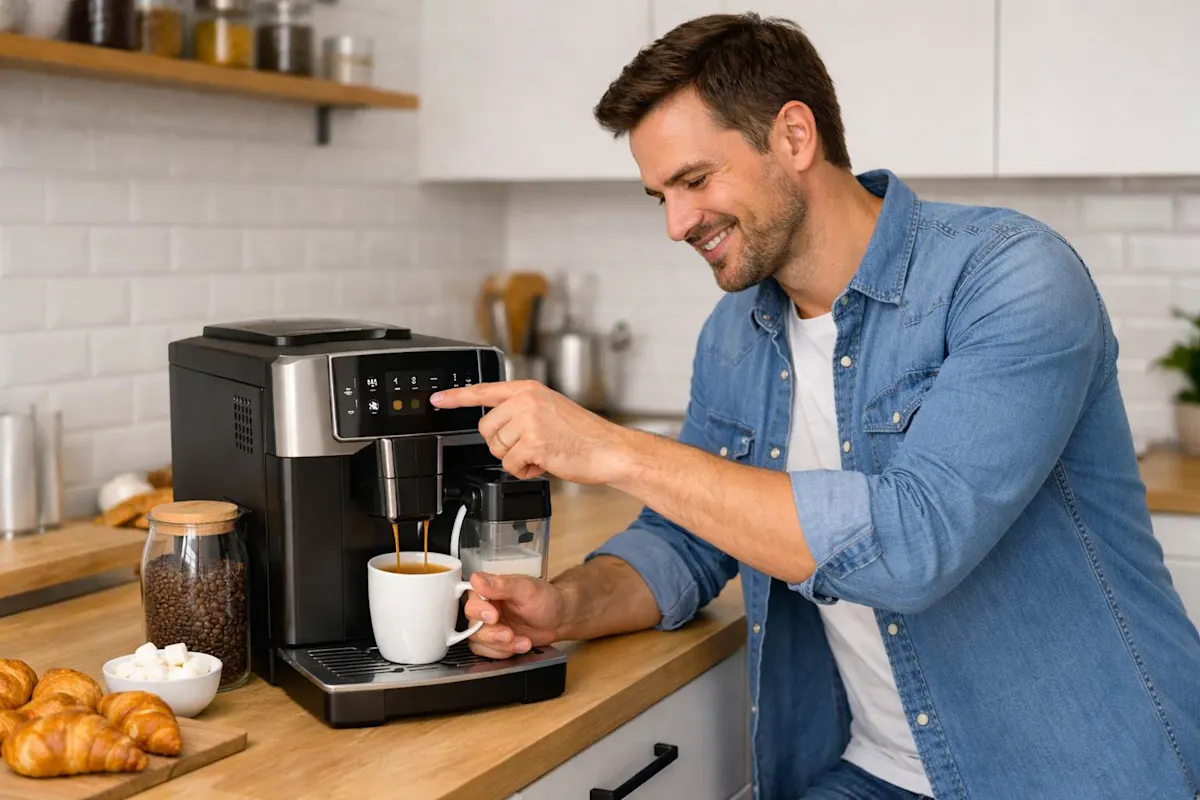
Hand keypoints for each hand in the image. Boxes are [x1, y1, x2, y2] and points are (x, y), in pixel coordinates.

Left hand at [429, 381, 631, 483]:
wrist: (609, 449)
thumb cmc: (584, 435)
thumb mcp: (550, 410)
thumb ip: (523, 411)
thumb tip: (499, 427)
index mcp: (528, 390)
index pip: (484, 391)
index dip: (456, 397)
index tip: (437, 400)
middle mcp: (526, 401)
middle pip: (486, 429)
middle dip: (502, 445)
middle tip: (528, 447)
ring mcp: (529, 421)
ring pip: (497, 449)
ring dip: (516, 459)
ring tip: (541, 454)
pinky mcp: (533, 442)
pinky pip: (510, 465)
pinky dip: (525, 471)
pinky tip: (544, 464)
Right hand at [464, 572, 564, 658]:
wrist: (559, 619)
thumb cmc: (546, 599)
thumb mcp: (526, 589)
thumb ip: (501, 585)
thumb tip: (476, 579)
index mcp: (489, 590)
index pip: (471, 601)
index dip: (479, 611)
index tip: (494, 616)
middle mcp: (485, 607)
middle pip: (473, 625)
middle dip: (492, 634)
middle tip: (509, 634)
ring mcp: (489, 626)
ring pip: (478, 641)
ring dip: (500, 646)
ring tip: (523, 641)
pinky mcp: (494, 641)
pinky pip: (487, 651)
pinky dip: (503, 652)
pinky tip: (520, 645)